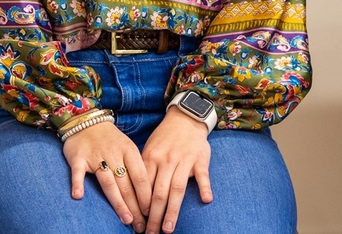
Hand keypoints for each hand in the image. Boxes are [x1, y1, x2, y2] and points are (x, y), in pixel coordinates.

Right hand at [63, 120, 151, 231]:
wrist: (87, 121)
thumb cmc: (110, 139)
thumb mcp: (127, 147)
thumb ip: (134, 167)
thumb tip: (149, 192)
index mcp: (129, 151)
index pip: (141, 176)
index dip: (147, 195)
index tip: (151, 212)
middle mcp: (114, 154)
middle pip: (127, 184)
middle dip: (135, 207)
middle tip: (141, 226)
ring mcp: (96, 156)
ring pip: (108, 182)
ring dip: (118, 202)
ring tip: (126, 218)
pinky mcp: (78, 158)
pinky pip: (78, 172)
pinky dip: (78, 183)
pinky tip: (79, 196)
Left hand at [141, 108, 212, 233]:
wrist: (186, 118)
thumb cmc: (165, 138)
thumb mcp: (149, 149)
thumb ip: (145, 171)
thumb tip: (136, 197)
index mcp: (151, 158)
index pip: (144, 188)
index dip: (140, 208)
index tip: (138, 224)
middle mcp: (167, 160)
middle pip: (159, 193)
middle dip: (154, 217)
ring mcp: (184, 160)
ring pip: (177, 189)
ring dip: (173, 211)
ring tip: (168, 229)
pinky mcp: (200, 159)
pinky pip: (203, 174)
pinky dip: (205, 187)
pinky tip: (206, 200)